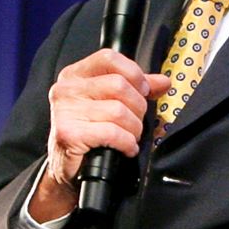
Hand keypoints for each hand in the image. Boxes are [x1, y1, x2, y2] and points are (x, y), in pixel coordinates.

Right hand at [31, 50, 170, 220]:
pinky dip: (126, 143)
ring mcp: (64, 111)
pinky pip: (112, 132)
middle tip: (135, 122)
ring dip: (133, 129)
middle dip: (137, 107)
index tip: (143, 91)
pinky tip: (125, 148)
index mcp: (74, 76)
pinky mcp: (68, 133)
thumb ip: (136, 89)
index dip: (134, 74)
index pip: (109, 58)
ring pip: (118, 111)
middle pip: (119, 85)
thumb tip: (163, 81)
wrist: (68, 169)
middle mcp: (66, 89)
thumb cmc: (90, 134)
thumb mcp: (109, 104)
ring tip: (129, 137)